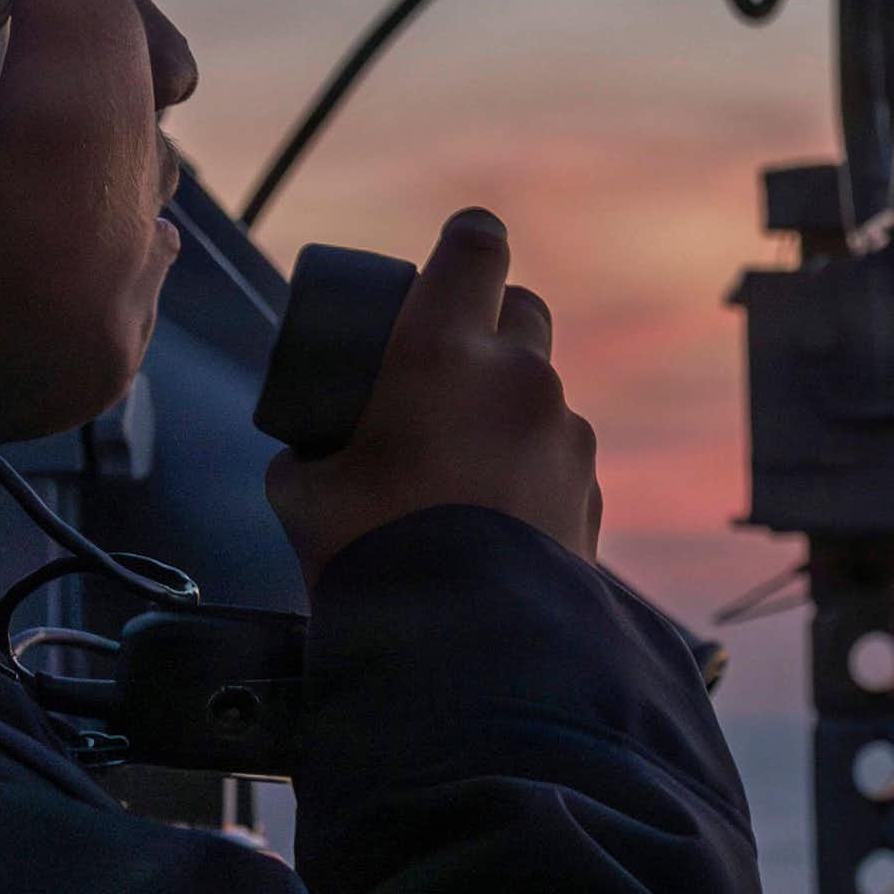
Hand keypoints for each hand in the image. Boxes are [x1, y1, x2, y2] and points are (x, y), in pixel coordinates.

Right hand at [267, 208, 601, 585]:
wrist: (465, 650)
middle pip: (524, 306)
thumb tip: (303, 457)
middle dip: (492, 321)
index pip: (476, 245)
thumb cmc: (373, 557)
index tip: (452, 258)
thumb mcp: (303, 494)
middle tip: (452, 362)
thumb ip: (305, 454)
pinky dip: (533, 467)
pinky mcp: (591, 491)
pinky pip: (561, 455)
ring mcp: (564, 433)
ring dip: (511, 405)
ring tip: (466, 462)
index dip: (464, 242)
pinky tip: (497, 515)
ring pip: (544, 389)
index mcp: (442, 352)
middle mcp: (517, 378)